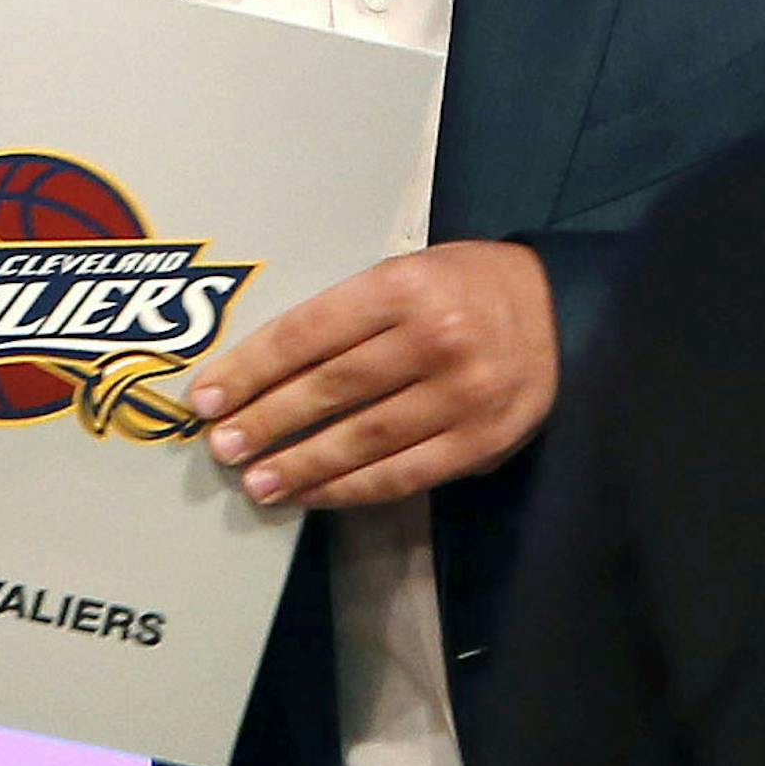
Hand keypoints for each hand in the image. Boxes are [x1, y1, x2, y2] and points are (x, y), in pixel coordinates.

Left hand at [186, 241, 557, 508]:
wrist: (557, 307)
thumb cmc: (461, 285)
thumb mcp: (404, 272)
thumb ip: (346, 315)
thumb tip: (267, 370)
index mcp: (402, 287)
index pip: (308, 333)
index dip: (252, 368)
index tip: (207, 395)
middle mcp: (432, 340)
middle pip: (331, 388)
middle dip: (267, 420)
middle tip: (220, 445)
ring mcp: (462, 396)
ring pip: (365, 439)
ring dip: (303, 464)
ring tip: (257, 481)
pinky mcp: (483, 442)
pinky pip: (406, 473)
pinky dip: (354, 488)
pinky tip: (314, 493)